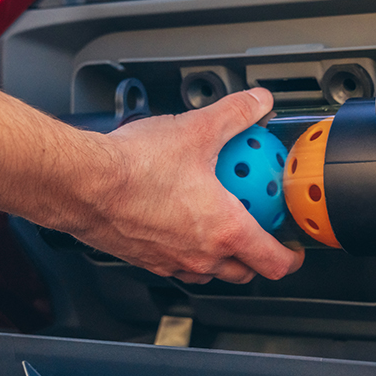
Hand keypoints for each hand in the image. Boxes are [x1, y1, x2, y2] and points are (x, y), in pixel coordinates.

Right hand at [67, 88, 302, 283]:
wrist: (82, 183)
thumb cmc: (134, 167)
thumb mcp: (197, 129)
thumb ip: (235, 115)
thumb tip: (257, 103)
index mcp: (223, 230)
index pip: (272, 262)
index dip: (291, 257)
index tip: (294, 247)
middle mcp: (199, 255)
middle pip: (242, 272)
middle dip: (256, 256)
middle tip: (258, 231)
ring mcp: (169, 261)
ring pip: (207, 272)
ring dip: (219, 256)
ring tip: (217, 224)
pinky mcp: (142, 258)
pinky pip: (174, 263)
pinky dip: (184, 249)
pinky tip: (176, 217)